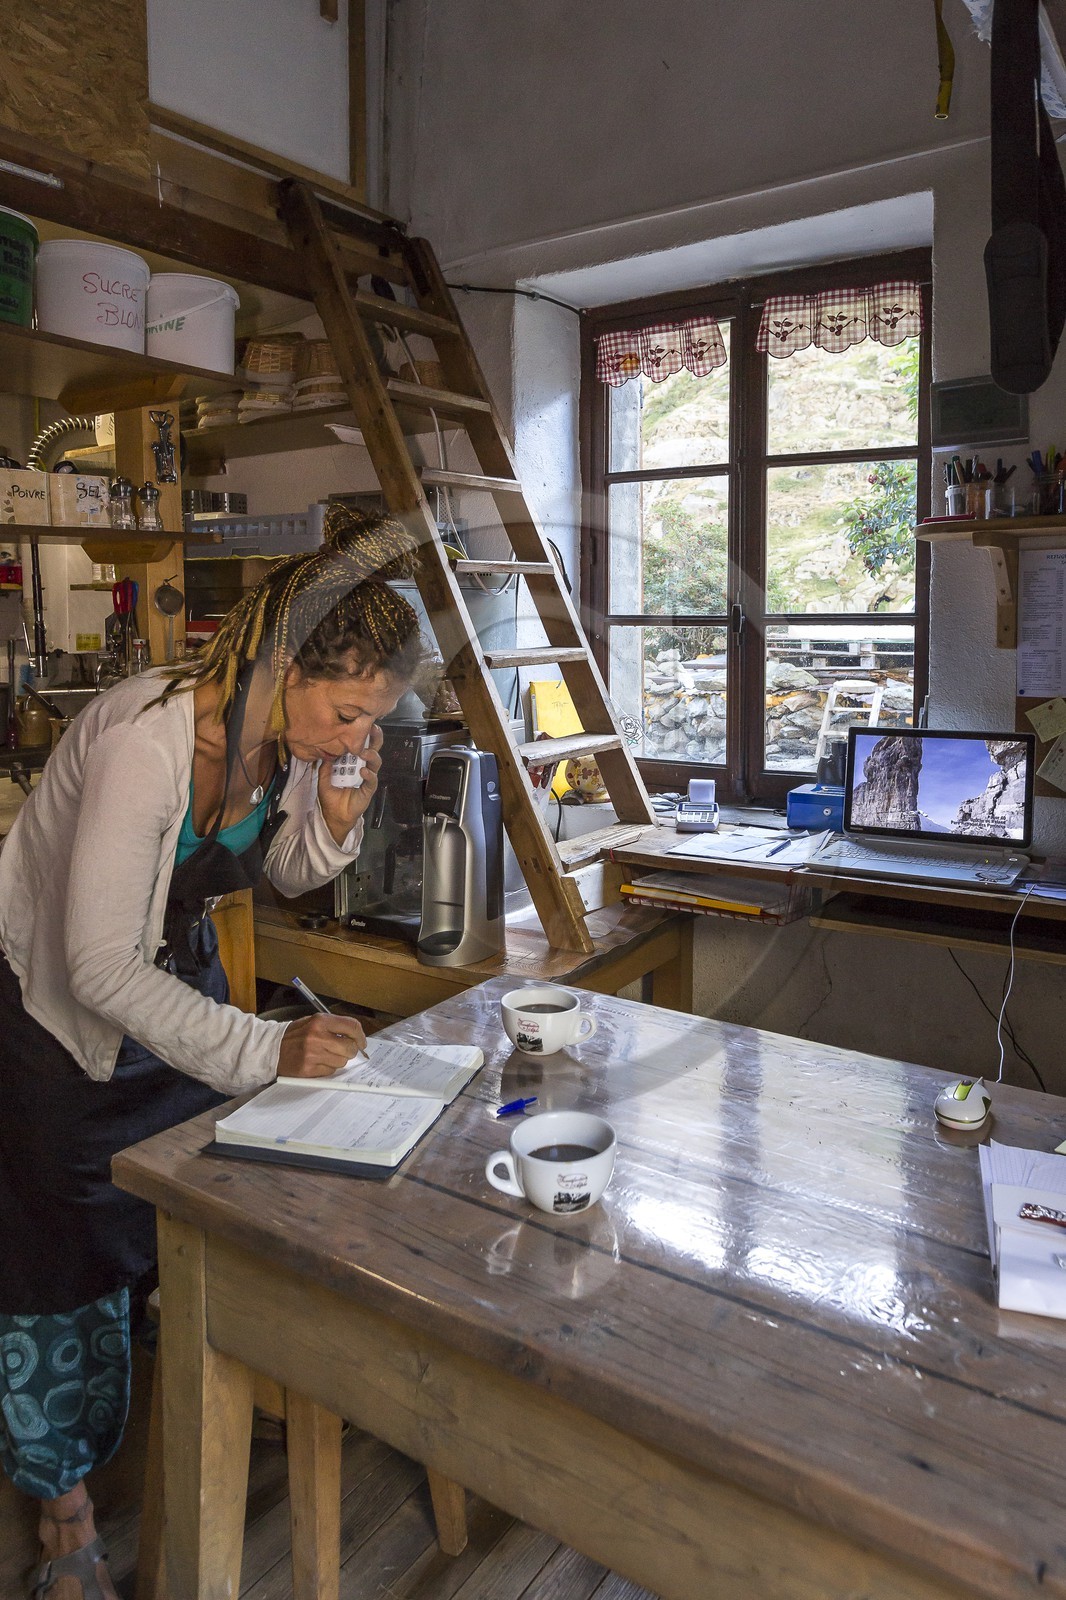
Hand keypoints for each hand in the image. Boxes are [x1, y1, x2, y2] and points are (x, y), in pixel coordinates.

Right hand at [277, 1013, 366, 1077]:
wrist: (271, 1048)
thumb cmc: (294, 1035)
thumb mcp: (312, 1022)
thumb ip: (333, 1026)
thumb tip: (355, 1036)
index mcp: (320, 1021)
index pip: (352, 1026)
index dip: (361, 1036)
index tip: (361, 1042)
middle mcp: (318, 1036)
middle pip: (350, 1047)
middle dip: (351, 1050)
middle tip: (344, 1050)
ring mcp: (313, 1054)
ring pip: (342, 1061)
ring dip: (338, 1060)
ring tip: (326, 1055)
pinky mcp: (309, 1069)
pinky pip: (330, 1071)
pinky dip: (328, 1068)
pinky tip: (317, 1062)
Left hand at [317, 723, 383, 843]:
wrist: (333, 815)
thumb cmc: (330, 797)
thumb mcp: (323, 779)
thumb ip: (325, 766)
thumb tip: (326, 752)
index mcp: (352, 762)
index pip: (360, 745)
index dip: (364, 735)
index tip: (363, 723)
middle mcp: (362, 767)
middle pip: (373, 750)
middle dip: (375, 739)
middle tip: (373, 729)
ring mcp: (366, 778)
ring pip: (375, 763)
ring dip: (371, 756)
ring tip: (363, 753)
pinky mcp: (368, 790)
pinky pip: (372, 781)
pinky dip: (369, 775)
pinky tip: (363, 772)